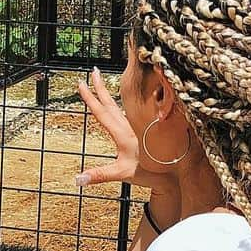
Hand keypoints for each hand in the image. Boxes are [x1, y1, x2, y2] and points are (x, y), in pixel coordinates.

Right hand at [74, 67, 174, 192]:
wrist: (174, 174)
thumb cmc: (150, 173)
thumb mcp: (122, 174)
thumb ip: (99, 175)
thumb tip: (77, 179)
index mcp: (123, 134)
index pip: (102, 112)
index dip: (90, 98)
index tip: (82, 83)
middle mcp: (130, 126)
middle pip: (111, 103)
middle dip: (100, 87)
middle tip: (93, 71)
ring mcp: (139, 126)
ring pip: (121, 106)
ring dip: (110, 94)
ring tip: (104, 82)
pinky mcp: (145, 129)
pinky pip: (134, 111)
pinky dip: (126, 102)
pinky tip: (125, 101)